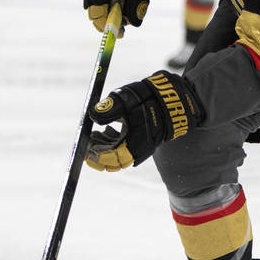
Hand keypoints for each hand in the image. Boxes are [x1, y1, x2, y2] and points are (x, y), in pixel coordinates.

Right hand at [83, 0, 154, 31]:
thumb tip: (132, 24)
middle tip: (126, 20)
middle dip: (111, 18)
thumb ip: (136, 6)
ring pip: (100, 3)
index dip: (109, 28)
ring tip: (127, 3)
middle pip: (97, 12)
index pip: (98, 18)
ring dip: (112, 7)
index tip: (121, 33)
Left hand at [86, 70, 204, 170]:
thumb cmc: (151, 99)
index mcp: (135, 144)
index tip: (85, 145)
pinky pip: (123, 149)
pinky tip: (107, 130)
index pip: (109, 159)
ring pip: (117, 155)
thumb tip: (92, 114)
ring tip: (94, 134)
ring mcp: (141, 147)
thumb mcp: (127, 100)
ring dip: (103, 146)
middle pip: (112, 161)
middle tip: (87, 141)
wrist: (174, 98)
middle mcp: (138, 150)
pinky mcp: (142, 141)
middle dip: (97, 152)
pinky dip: (112, 142)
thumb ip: (109, 108)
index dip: (95, 154)